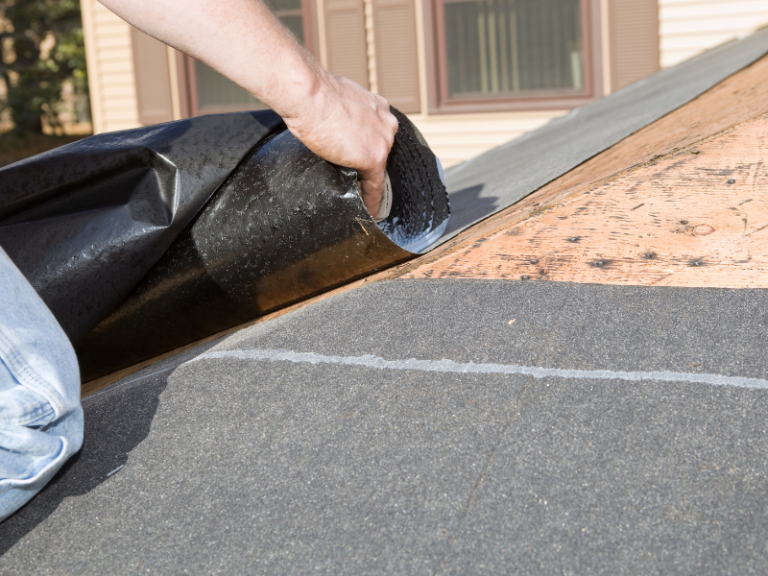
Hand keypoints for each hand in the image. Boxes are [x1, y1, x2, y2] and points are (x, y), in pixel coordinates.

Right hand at [282, 73, 398, 217]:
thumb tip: (332, 122)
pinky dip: (372, 202)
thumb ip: (344, 114)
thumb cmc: (312, 94)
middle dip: (369, 167)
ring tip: (364, 203)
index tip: (363, 162)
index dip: (368, 150)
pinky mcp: (373, 159)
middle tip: (359, 185)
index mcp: (378, 107)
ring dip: (369, 186)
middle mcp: (387, 123)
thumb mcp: (337, 99)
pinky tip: (369, 212)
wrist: (308, 95)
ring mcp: (383, 142)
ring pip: (378, 172)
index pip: (377, 135)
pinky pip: (375, 187)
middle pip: (381, 153)